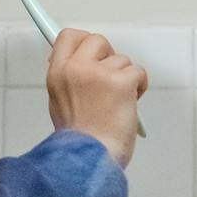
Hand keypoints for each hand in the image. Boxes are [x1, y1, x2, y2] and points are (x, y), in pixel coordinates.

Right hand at [46, 29, 148, 167]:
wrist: (89, 161)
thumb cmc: (79, 139)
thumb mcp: (60, 102)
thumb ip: (69, 78)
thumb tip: (83, 61)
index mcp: (57, 73)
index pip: (68, 36)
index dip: (83, 41)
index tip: (92, 53)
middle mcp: (76, 68)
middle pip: (97, 40)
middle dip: (108, 56)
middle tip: (111, 77)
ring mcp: (99, 74)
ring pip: (121, 59)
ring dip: (125, 78)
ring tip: (118, 102)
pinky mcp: (121, 83)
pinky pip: (138, 72)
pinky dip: (139, 86)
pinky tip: (130, 103)